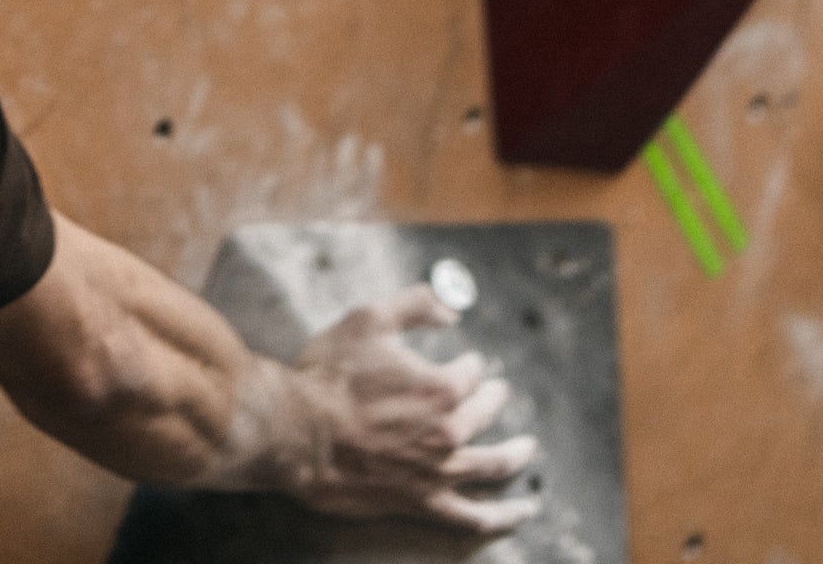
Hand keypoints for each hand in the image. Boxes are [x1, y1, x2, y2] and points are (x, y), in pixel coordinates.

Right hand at [272, 285, 541, 534]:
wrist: (295, 432)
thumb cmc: (328, 376)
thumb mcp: (369, 319)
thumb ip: (415, 305)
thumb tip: (451, 309)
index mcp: (441, 387)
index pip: (470, 372)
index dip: (469, 364)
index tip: (468, 361)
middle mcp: (448, 431)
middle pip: (484, 413)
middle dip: (493, 399)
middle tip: (497, 394)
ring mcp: (438, 471)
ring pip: (493, 465)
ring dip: (516, 455)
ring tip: (528, 449)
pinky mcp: (421, 501)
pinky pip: (471, 517)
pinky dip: (500, 517)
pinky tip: (519, 514)